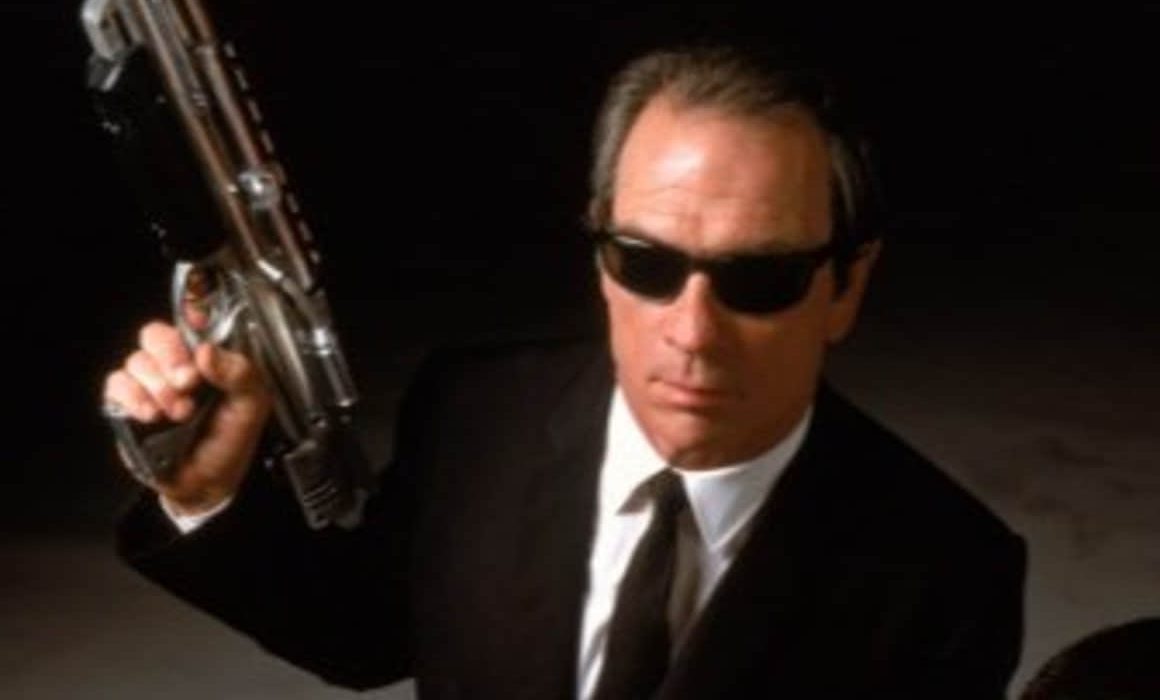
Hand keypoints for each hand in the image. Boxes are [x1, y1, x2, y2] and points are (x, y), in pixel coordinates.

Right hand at [103, 321, 271, 515]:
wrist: (207, 484)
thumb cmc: (230, 441)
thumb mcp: (252, 406)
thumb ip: (241, 373)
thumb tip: (208, 351)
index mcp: (210, 358)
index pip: (193, 321)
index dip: (190, 317)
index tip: (196, 332)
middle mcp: (177, 365)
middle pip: (156, 335)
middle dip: (171, 356)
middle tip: (189, 381)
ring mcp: (150, 383)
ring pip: (136, 360)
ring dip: (158, 385)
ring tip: (179, 412)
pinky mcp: (127, 404)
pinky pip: (116, 384)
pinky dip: (133, 396)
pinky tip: (151, 415)